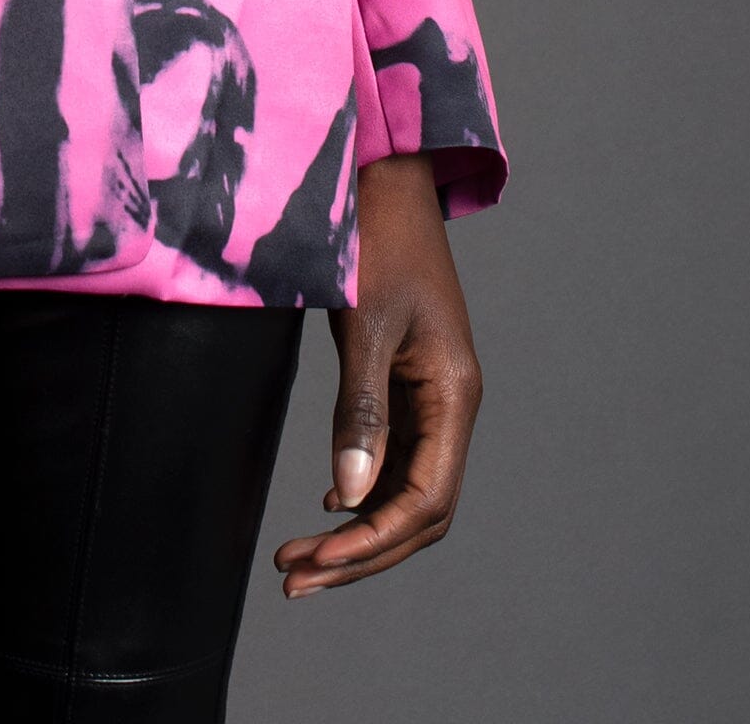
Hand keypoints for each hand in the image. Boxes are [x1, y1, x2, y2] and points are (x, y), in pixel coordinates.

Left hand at [274, 150, 481, 595]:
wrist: (386, 173)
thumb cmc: (377, 238)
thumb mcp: (365, 324)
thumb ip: (360, 410)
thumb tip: (349, 496)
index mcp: (455, 394)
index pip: (425, 500)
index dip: (372, 543)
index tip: (318, 563)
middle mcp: (452, 403)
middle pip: (418, 509)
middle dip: (360, 552)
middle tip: (294, 577)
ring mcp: (432, 393)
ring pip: (405, 487)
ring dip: (357, 528)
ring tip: (300, 556)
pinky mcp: (408, 380)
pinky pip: (396, 455)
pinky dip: (363, 489)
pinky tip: (329, 505)